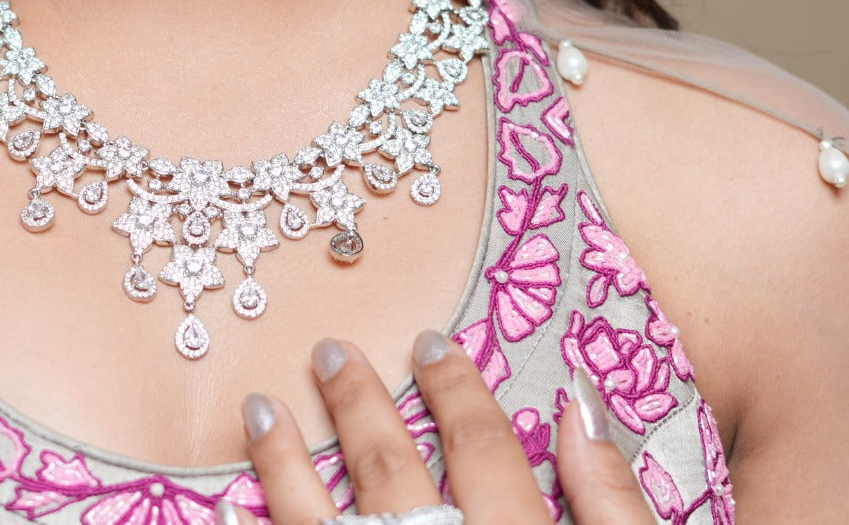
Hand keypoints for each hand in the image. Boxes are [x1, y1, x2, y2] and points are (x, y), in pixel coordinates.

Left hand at [224, 331, 653, 524]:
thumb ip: (617, 503)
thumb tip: (581, 405)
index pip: (483, 450)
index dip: (456, 389)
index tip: (426, 341)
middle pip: (389, 472)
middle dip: (357, 404)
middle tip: (327, 351)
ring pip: (315, 523)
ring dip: (283, 462)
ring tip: (258, 411)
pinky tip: (230, 503)